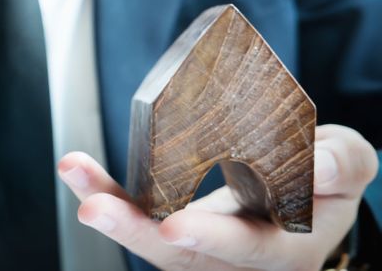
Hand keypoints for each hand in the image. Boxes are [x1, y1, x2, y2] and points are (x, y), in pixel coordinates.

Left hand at [58, 124, 378, 270]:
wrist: (302, 194)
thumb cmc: (324, 179)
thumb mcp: (347, 166)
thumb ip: (341, 163)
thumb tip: (320, 161)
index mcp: (284, 249)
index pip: (247, 249)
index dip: (211, 240)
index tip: (174, 227)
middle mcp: (234, 260)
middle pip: (179, 256)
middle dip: (134, 232)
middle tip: (94, 208)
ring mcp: (200, 249)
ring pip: (148, 239)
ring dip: (108, 207)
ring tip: (74, 172)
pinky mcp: (173, 227)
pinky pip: (138, 215)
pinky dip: (108, 193)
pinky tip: (77, 170)